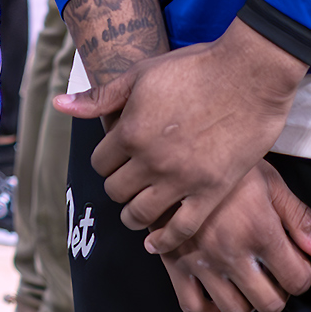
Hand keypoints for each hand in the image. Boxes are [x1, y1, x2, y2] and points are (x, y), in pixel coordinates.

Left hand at [60, 20, 309, 251]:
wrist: (250, 74)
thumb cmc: (195, 68)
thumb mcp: (140, 75)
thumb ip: (100, 97)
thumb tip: (60, 104)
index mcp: (130, 131)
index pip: (100, 163)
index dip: (106, 162)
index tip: (116, 161)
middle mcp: (151, 160)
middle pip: (116, 190)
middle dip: (118, 187)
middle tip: (128, 184)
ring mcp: (182, 179)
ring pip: (141, 214)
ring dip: (134, 216)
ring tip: (136, 213)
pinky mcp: (212, 191)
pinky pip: (181, 228)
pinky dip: (165, 240)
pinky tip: (156, 243)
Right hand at [156, 163, 310, 311]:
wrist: (173, 153)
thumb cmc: (224, 163)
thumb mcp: (269, 181)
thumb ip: (299, 218)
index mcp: (258, 230)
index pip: (298, 280)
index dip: (302, 275)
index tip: (295, 264)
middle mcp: (229, 252)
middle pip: (269, 304)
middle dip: (277, 293)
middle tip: (272, 275)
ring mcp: (199, 260)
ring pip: (233, 311)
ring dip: (246, 302)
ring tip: (246, 282)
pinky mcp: (173, 262)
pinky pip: (192, 306)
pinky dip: (209, 310)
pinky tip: (217, 294)